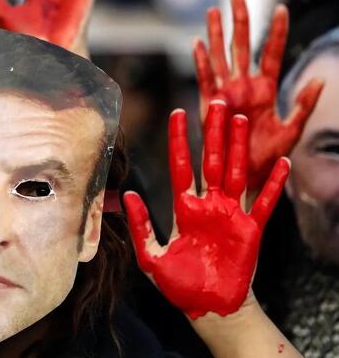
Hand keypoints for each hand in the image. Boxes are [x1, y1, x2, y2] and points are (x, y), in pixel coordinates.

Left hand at [124, 101, 289, 318]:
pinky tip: (281, 162)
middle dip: (213, 132)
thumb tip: (131, 194)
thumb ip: (141, 226)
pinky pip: (266, 203)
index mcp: (184, 209)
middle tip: (216, 103)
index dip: (179, 140)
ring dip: (239, 147)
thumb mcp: (151, 256)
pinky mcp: (252, 230)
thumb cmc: (178, 285)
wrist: (208, 308)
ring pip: (236, 172)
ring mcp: (231, 215)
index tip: (178, 113)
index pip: (180, 166)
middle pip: (211, 160)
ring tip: (240, 120)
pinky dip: (274, 184)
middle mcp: (208, 205)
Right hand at [193, 0, 322, 191]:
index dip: (276, 31)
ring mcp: (225, 93)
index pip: (270, 53)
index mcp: (265, 89)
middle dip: (239, 21)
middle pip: (241, 46)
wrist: (245, 176)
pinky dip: (202, 62)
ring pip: (220, 57)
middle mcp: (243, 86)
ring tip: (214, 10)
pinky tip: (198, 43)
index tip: (281, 8)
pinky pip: (205, 79)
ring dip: (216, 34)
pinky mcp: (209, 105)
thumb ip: (303, 105)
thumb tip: (319, 80)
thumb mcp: (292, 130)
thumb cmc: (268, 157)